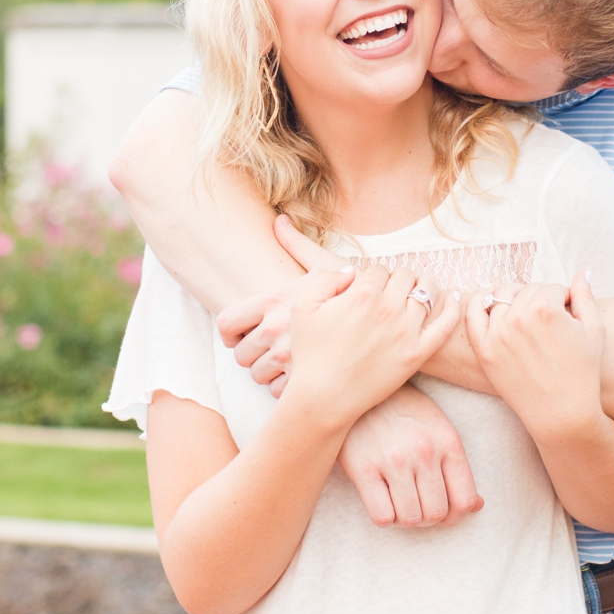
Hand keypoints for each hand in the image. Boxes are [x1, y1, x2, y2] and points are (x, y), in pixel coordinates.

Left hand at [217, 215, 351, 396]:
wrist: (387, 327)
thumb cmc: (357, 294)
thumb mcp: (326, 265)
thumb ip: (297, 245)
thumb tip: (279, 220)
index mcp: (274, 302)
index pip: (226, 324)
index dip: (230, 333)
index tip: (241, 336)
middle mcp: (276, 331)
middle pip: (241, 356)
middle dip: (252, 357)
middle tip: (268, 353)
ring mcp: (288, 359)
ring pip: (257, 378)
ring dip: (268, 375)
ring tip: (288, 365)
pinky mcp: (304, 382)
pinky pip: (276, 393)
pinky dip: (285, 389)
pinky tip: (301, 377)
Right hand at [284, 263, 460, 430]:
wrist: (324, 398)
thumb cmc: (311, 354)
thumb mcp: (303, 306)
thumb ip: (327, 279)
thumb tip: (353, 270)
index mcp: (362, 294)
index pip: (379, 268)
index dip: (374, 275)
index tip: (370, 286)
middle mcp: (388, 309)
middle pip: (405, 275)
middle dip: (398, 278)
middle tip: (392, 288)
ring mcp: (406, 332)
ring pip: (427, 292)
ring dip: (423, 285)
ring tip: (419, 288)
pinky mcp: (418, 353)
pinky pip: (446, 323)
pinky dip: (453, 307)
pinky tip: (453, 297)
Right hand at [339, 384, 483, 527]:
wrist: (361, 388)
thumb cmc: (404, 411)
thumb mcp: (438, 428)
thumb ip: (456, 466)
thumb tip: (476, 506)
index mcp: (448, 441)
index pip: (465, 500)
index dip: (455, 515)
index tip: (444, 512)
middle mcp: (424, 451)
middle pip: (436, 513)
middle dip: (428, 517)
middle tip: (417, 505)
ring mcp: (393, 460)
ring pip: (410, 519)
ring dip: (405, 518)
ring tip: (398, 502)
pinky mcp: (363, 468)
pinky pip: (382, 517)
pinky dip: (384, 516)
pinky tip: (380, 498)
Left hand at [465, 272, 605, 437]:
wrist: (562, 414)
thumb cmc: (583, 373)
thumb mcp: (594, 331)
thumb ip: (586, 296)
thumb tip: (584, 272)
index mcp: (545, 308)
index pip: (552, 287)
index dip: (564, 298)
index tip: (569, 312)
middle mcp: (517, 318)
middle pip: (527, 290)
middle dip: (541, 299)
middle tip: (550, 317)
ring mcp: (497, 334)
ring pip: (501, 298)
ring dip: (514, 300)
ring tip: (527, 314)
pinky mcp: (484, 351)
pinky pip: (473, 314)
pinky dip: (479, 302)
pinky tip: (489, 301)